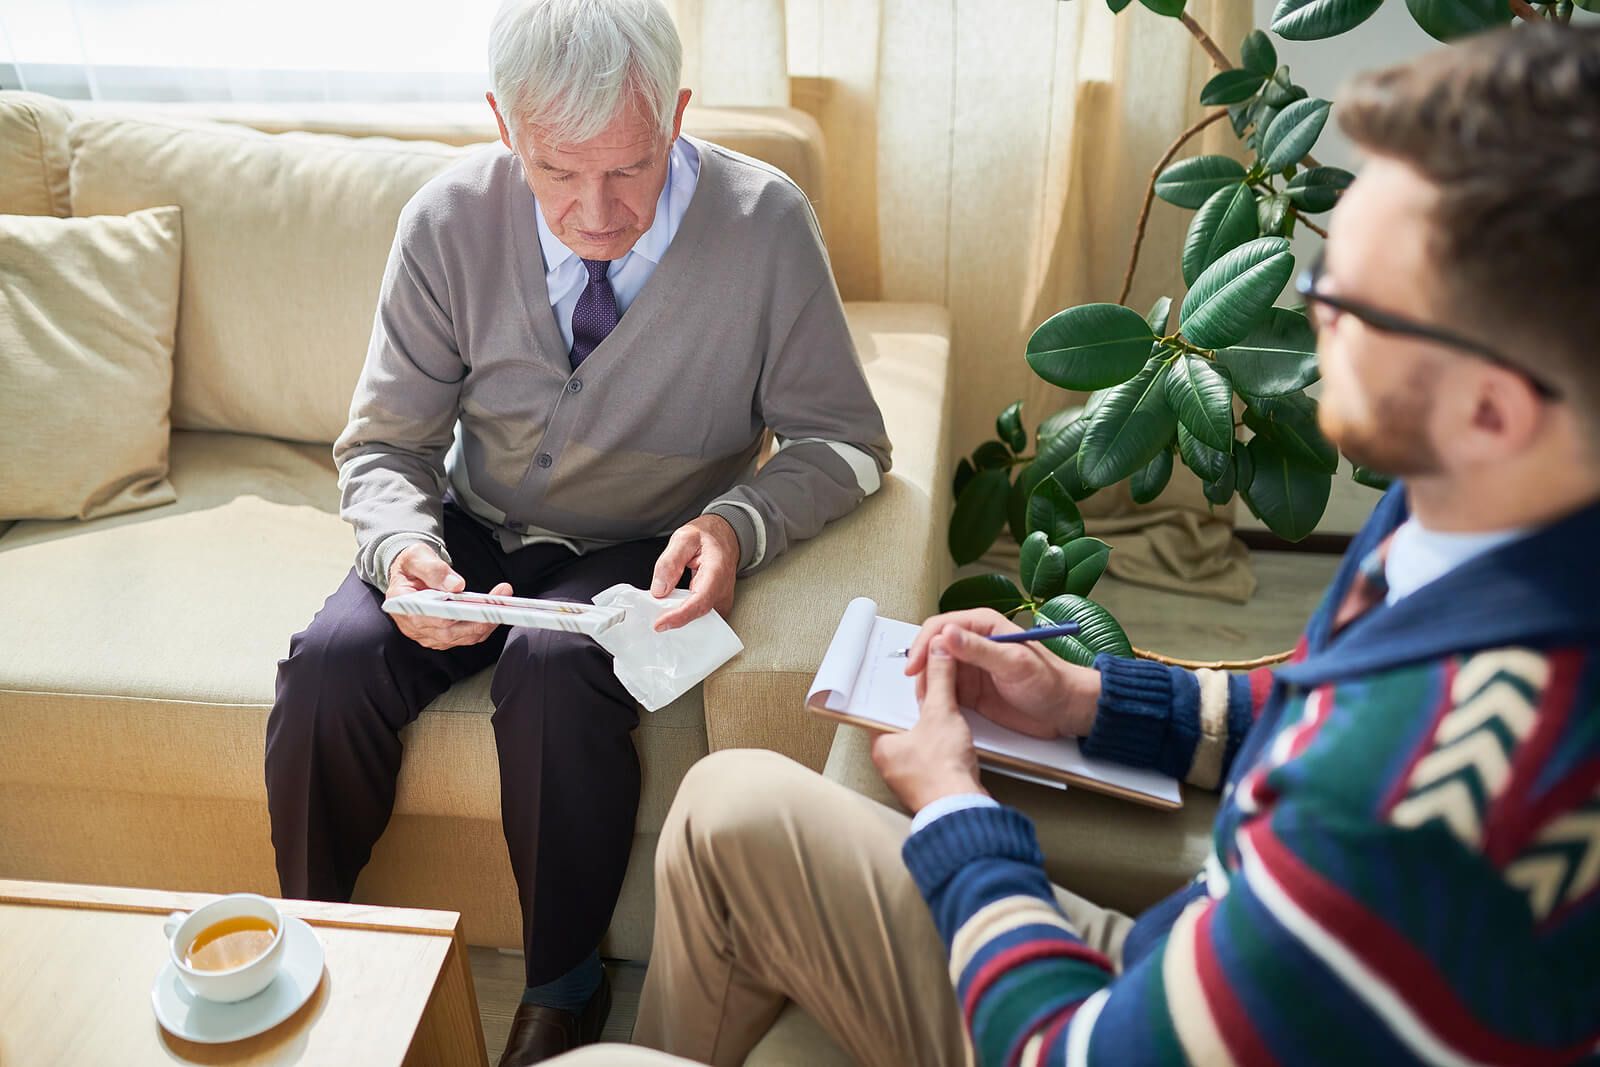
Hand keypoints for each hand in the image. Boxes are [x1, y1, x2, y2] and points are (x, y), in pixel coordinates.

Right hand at [386, 543, 510, 650]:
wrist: (409, 573)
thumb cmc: (411, 565)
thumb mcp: (417, 557)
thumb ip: (434, 569)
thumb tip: (456, 585)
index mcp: (403, 605)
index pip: (432, 617)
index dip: (457, 613)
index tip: (478, 605)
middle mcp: (414, 626)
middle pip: (451, 632)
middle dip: (480, 619)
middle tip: (501, 603)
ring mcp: (429, 634)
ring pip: (463, 637)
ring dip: (485, 623)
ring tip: (503, 604)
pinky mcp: (442, 636)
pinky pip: (466, 636)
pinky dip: (482, 626)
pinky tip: (494, 611)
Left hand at [649, 515, 739, 630]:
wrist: (724, 537)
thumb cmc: (707, 536)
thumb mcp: (684, 538)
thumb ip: (670, 562)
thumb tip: (660, 590)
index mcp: (716, 571)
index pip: (700, 600)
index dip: (680, 616)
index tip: (660, 623)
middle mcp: (723, 589)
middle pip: (699, 614)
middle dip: (674, 617)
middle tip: (653, 612)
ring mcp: (722, 599)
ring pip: (699, 618)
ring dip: (679, 616)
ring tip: (662, 607)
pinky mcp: (718, 605)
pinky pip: (700, 615)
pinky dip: (685, 613)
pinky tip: (673, 606)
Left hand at [872, 637, 985, 812]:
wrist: (962, 809)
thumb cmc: (943, 771)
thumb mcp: (941, 713)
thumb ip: (940, 680)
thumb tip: (939, 652)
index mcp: (881, 745)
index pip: (881, 710)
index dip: (895, 691)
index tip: (906, 678)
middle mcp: (889, 763)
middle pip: (900, 725)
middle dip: (916, 708)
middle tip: (927, 689)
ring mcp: (907, 776)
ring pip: (916, 742)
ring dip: (930, 728)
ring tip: (942, 710)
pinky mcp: (928, 785)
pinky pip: (931, 758)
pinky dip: (941, 746)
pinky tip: (953, 738)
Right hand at [902, 609, 1100, 738]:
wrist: (1065, 710)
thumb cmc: (1050, 681)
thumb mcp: (1014, 664)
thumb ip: (979, 649)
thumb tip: (947, 634)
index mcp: (983, 626)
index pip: (940, 627)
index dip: (923, 645)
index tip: (915, 666)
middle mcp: (972, 644)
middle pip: (932, 649)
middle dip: (921, 667)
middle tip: (919, 689)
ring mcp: (970, 668)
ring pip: (934, 671)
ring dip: (926, 684)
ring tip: (926, 702)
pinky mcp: (970, 690)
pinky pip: (943, 690)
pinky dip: (935, 698)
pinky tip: (934, 708)